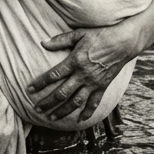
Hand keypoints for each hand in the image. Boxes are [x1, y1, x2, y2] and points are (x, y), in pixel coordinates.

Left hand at [26, 21, 140, 122]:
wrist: (124, 42)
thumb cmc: (101, 35)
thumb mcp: (79, 33)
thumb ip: (60, 40)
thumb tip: (42, 43)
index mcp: (75, 60)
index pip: (53, 75)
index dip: (40, 83)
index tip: (29, 90)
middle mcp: (83, 74)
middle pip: (61, 93)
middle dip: (47, 102)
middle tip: (36, 109)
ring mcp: (94, 82)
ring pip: (75, 101)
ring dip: (62, 111)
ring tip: (51, 118)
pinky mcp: (103, 86)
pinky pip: (94, 103)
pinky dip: (87, 112)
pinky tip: (80, 120)